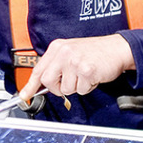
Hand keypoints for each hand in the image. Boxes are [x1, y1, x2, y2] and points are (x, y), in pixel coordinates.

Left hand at [17, 34, 134, 102]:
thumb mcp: (70, 52)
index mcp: (57, 47)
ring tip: (85, 75)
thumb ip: (56, 65)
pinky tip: (93, 76)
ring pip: (66, 89)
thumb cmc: (94, 52)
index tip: (25, 95)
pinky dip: (88, 87)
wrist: (117, 49)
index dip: (30, 85)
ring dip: (77, 87)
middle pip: (48, 81)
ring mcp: (74, 61)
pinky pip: (81, 90)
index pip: (38, 69)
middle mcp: (64, 53)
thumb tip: (41, 84)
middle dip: (58, 88)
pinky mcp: (86, 71)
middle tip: (70, 82)